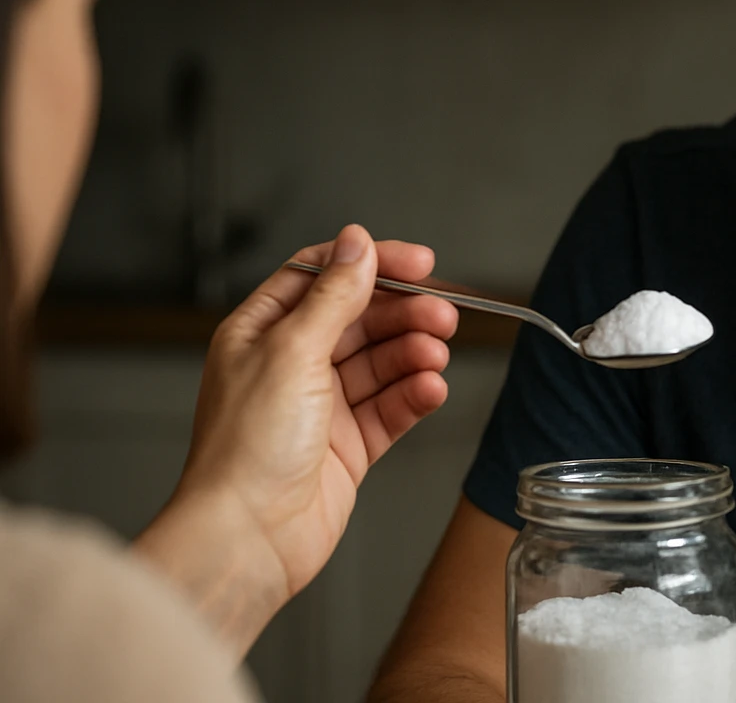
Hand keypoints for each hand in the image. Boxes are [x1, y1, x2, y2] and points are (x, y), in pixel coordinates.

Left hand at [135, 225, 457, 650]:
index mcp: (262, 332)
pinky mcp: (348, 446)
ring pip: (382, 363)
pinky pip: (391, 407)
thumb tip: (356, 242)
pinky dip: (415, 395)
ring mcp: (322, 407)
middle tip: (442, 315)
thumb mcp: (293, 351)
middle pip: (361, 319)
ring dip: (414, 354)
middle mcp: (291, 365)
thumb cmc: (246, 450)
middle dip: (404, 313)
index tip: (419, 263)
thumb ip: (334, 296)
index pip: (324, 277)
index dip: (372, 264)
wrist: (249, 538)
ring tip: (435, 356)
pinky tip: (431, 389)